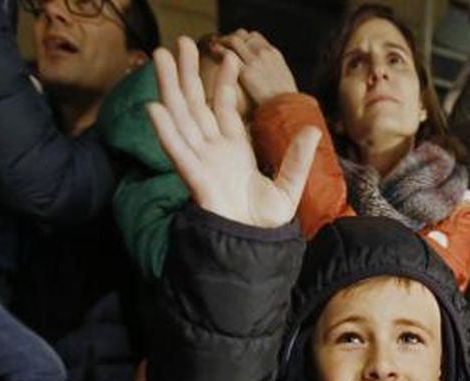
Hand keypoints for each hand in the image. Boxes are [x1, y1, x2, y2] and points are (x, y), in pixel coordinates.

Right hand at [146, 38, 318, 227]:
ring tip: (162, 58)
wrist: (253, 247)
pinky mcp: (196, 179)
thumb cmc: (264, 221)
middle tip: (180, 44)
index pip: (224, 107)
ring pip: (181, 118)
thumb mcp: (290, 186)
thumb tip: (313, 130)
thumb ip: (297, 158)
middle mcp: (213, 151)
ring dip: (170, 88)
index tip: (228, 56)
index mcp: (233, 150)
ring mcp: (202, 162)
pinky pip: (178, 151)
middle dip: (187, 74)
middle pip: (195, 105)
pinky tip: (156, 107)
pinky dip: (166, 131)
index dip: (224, 82)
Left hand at [217, 30, 296, 105]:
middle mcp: (265, 53)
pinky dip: (218, 49)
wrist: (288, 110)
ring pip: (234, 40)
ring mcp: (255, 61)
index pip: (255, 37)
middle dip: (230, 38)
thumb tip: (265, 75)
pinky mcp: (246, 72)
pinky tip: (212, 50)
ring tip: (214, 45)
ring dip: (222, 41)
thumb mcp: (284, 80)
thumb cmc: (286, 102)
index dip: (243, 39)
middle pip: (243, 35)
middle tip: (221, 44)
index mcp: (274, 54)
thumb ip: (272, 72)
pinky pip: (228, 54)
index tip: (235, 45)